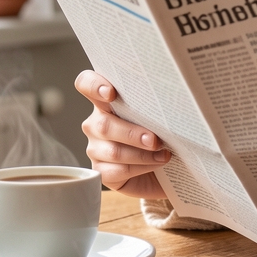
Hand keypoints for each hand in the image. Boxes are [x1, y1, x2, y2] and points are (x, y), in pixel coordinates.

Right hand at [75, 70, 170, 197]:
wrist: (165, 168)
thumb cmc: (160, 135)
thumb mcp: (157, 117)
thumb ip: (153, 106)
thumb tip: (170, 102)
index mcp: (106, 102)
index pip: (86, 84)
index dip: (93, 85)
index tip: (110, 93)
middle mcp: (96, 124)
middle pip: (104, 125)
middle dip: (132, 133)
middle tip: (154, 140)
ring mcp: (96, 149)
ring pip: (113, 151)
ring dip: (142, 153)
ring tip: (163, 153)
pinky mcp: (102, 172)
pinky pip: (117, 171)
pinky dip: (141, 167)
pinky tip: (156, 163)